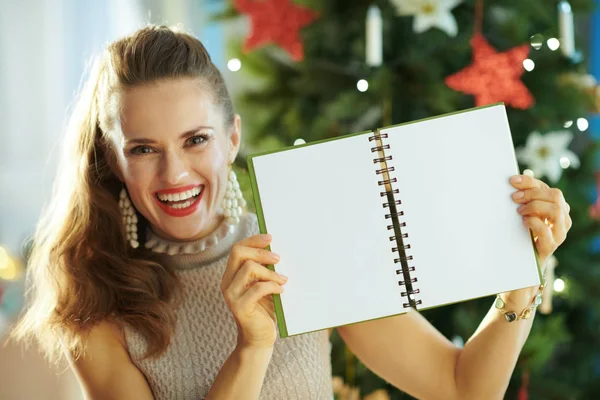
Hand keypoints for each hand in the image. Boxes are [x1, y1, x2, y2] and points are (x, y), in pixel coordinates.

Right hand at [221, 234, 286, 349]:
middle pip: (238, 253)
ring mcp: (231, 295)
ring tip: (283, 280)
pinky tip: (281, 291)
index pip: (237, 249)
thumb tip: (278, 249)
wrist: (260, 338)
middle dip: (261, 252)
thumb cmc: (265, 310)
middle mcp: (227, 283)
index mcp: (231, 275)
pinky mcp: (240, 307)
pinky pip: (257, 288)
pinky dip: (272, 286)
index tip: (270, 238)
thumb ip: (265, 270)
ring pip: (249, 268)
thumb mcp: (264, 285)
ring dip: (270, 272)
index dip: (253, 240)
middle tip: (278, 258)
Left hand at [510, 174, 571, 266]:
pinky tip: (523, 221)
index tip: (512, 181)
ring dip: (535, 206)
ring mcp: (559, 233)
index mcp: (557, 208)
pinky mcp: (551, 246)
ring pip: (556, 210)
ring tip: (520, 211)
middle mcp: (562, 219)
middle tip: (515, 197)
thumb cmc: (522, 234)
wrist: (522, 262)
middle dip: (533, 193)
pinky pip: (546, 230)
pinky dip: (533, 222)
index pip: (547, 188)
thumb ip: (524, 200)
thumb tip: (513, 182)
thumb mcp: (524, 214)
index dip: (530, 182)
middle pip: (556, 195)